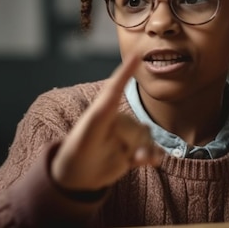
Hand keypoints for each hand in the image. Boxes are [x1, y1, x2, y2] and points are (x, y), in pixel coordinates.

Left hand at [51, 55, 163, 190]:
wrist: (75, 174)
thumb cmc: (78, 147)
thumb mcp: (90, 128)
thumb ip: (105, 110)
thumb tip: (115, 90)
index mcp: (104, 111)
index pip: (116, 88)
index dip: (126, 71)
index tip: (137, 54)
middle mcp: (116, 121)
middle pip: (139, 126)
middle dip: (134, 139)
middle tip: (112, 148)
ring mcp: (124, 138)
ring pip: (147, 138)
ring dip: (145, 150)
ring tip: (135, 158)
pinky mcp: (129, 153)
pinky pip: (150, 151)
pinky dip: (153, 155)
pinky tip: (151, 160)